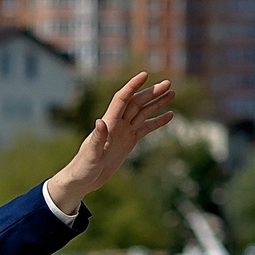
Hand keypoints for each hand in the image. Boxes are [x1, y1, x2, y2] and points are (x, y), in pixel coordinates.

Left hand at [45, 73, 176, 215]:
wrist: (83, 180)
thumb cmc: (83, 167)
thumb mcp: (90, 154)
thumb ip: (97, 139)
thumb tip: (100, 121)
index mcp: (108, 123)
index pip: (122, 99)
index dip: (132, 86)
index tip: (145, 74)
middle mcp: (117, 124)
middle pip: (137, 103)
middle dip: (152, 92)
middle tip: (168, 83)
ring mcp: (124, 132)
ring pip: (143, 113)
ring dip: (157, 103)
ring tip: (172, 93)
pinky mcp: (129, 142)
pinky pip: (146, 128)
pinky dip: (157, 121)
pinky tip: (170, 115)